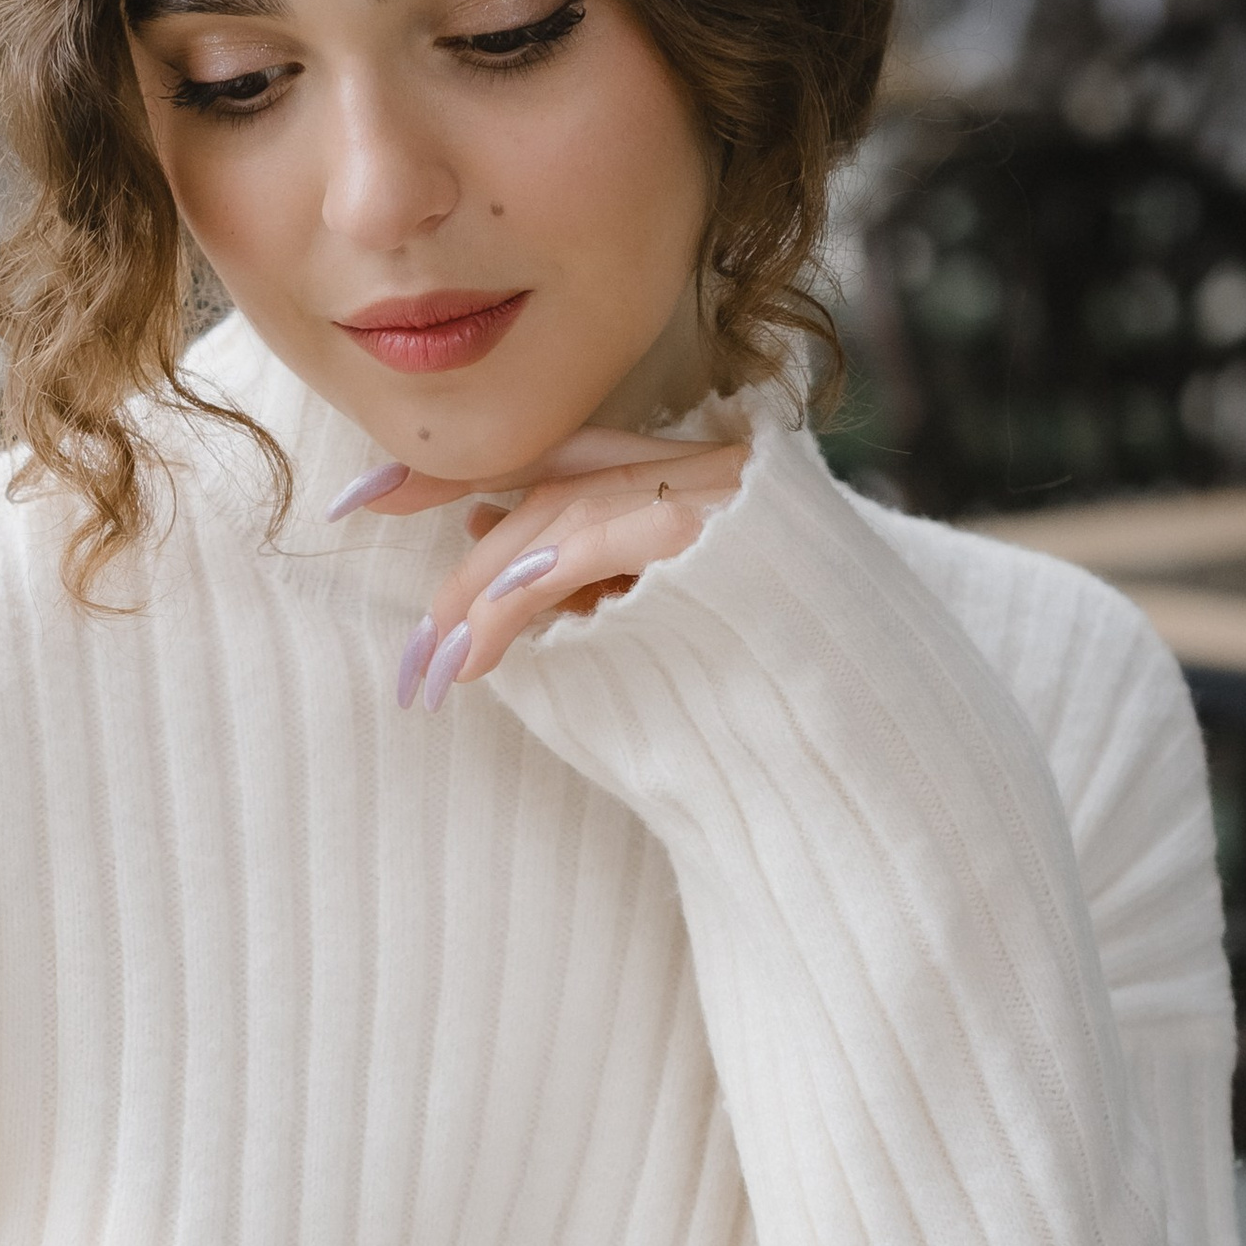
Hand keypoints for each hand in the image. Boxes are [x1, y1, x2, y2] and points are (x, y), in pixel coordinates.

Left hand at [332, 429, 747, 706]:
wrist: (875, 787)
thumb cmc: (756, 735)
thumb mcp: (644, 646)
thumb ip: (578, 585)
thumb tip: (483, 527)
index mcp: (706, 489)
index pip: (568, 458)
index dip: (465, 470)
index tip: (370, 493)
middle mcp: (725, 469)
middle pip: (559, 469)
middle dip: (452, 506)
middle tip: (378, 552)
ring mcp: (736, 491)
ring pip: (567, 509)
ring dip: (484, 586)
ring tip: (440, 657)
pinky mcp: (732, 526)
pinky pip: (596, 541)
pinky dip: (523, 593)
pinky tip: (480, 646)